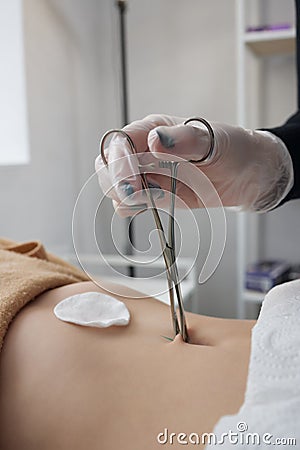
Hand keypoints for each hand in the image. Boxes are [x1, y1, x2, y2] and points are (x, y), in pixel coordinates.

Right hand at [95, 114, 292, 215]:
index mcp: (153, 129)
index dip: (119, 163)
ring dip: (128, 199)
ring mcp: (147, 174)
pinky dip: (134, 209)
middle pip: (108, 166)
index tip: (133, 183)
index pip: (119, 142)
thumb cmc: (232, 149)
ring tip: (160, 197)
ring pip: (115, 188)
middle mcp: (144, 151)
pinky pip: (130, 204)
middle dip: (117, 183)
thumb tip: (155, 141)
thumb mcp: (213, 140)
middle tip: (139, 195)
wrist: (247, 175)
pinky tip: (157, 205)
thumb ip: (184, 140)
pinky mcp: (154, 195)